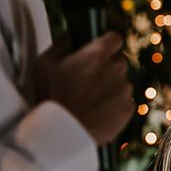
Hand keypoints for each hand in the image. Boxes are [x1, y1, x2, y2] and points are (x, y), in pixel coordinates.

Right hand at [35, 31, 132, 145]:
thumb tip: (70, 36)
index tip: (99, 53)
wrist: (61, 134)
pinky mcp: (127, 111)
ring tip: (91, 102)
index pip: (114, 38)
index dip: (107, 44)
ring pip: (122, 83)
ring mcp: (124, 91)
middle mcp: (116, 69)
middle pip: (119, 61)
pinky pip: (125, 103)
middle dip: (107, 68)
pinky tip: (98, 113)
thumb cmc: (49, 97)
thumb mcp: (43, 63)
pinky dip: (115, 106)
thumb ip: (60, 44)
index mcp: (97, 54)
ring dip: (111, 88)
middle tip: (89, 81)